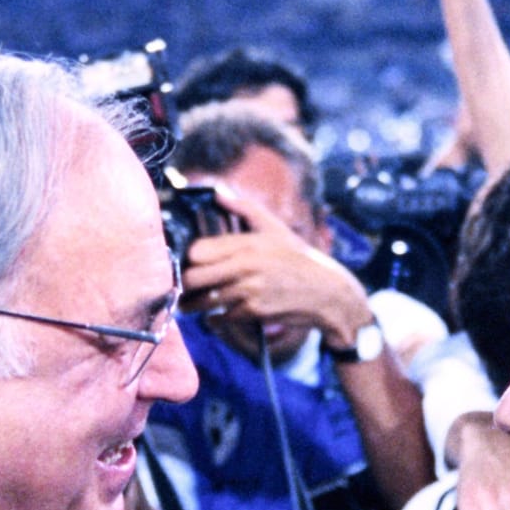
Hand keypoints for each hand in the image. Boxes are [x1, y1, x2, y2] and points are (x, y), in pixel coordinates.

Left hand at [183, 187, 372, 348]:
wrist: (326, 292)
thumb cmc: (298, 258)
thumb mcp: (274, 227)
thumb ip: (243, 207)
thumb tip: (217, 192)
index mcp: (246, 243)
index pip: (197, 251)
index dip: (187, 258)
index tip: (186, 263)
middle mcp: (245, 266)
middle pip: (194, 277)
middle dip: (185, 285)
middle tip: (183, 287)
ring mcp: (249, 291)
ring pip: (205, 300)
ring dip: (194, 305)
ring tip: (189, 305)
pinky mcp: (254, 312)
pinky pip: (223, 317)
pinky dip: (218, 317)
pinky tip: (219, 313)